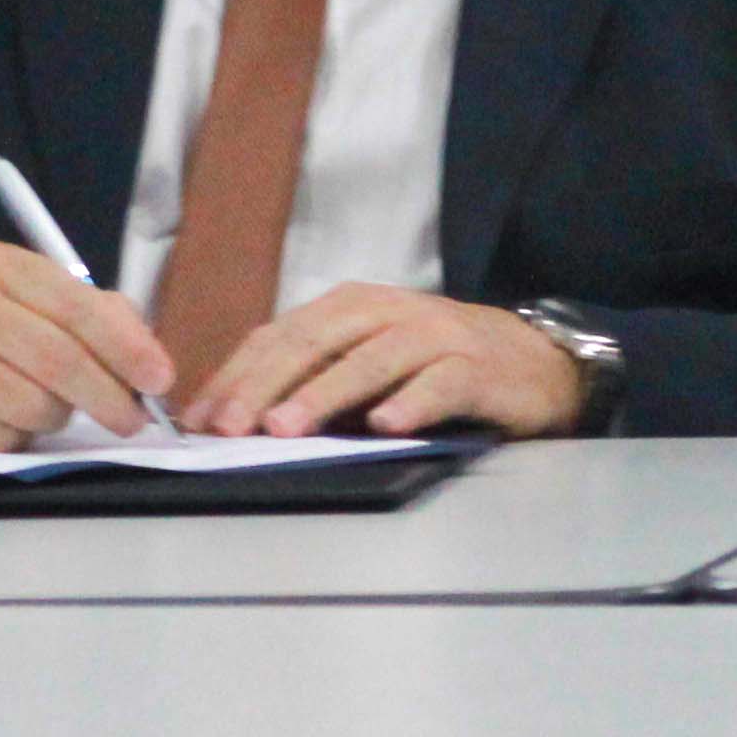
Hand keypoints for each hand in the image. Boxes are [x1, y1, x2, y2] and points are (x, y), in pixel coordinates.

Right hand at [0, 242, 175, 449]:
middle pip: (59, 362)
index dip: (127, 347)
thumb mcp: (14, 296)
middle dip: (109, 398)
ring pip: (32, 408)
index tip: (159, 378)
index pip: (76, 305)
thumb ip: (83, 311)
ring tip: (39, 406)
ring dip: (53, 420)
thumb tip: (145, 351)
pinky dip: (11, 439)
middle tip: (132, 419)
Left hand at [188, 287, 589, 439]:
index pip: (280, 337)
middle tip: (229, 426)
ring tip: (285, 428)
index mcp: (350, 309)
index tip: (200, 418)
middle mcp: (387, 312)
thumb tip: (236, 420)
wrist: (536, 362)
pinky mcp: (476, 367)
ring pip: (368, 361)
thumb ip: (314, 382)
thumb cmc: (437, 367)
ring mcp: (434, 336)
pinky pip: (438, 384)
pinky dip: (410, 403)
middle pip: (314, 343)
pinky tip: (385, 425)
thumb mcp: (369, 365)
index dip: (237, 376)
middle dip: (264, 385)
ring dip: (323, 395)